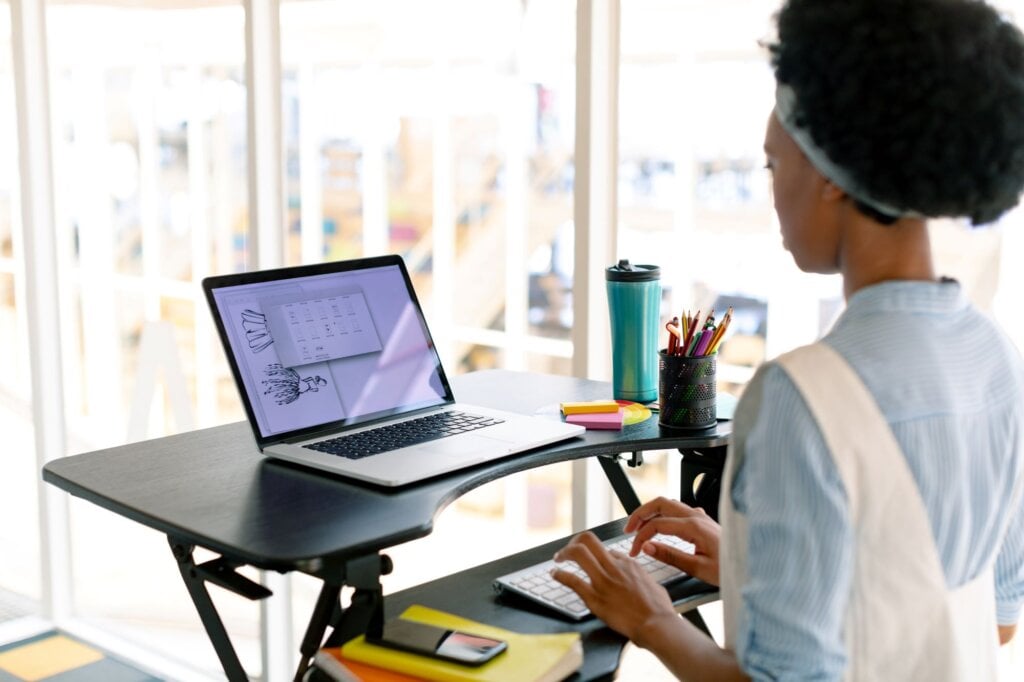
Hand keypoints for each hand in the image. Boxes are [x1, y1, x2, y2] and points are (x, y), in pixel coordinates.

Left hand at [551, 531, 679, 644]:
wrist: (657, 624)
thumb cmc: (659, 608)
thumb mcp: (652, 582)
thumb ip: (638, 575)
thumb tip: (632, 571)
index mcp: (628, 563)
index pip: (606, 550)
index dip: (596, 554)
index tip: (592, 560)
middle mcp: (614, 567)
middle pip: (588, 540)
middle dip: (575, 541)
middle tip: (569, 548)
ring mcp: (603, 581)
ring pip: (578, 553)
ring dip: (564, 553)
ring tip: (558, 558)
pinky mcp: (594, 598)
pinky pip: (572, 580)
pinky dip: (560, 575)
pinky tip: (555, 574)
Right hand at [624, 497, 721, 586]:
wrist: (752, 568)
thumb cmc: (730, 569)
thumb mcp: (698, 568)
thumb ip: (670, 556)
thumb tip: (648, 547)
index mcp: (694, 526)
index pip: (657, 524)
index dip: (641, 536)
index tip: (635, 550)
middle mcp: (697, 516)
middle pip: (660, 504)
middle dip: (640, 514)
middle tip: (629, 529)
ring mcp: (700, 517)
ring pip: (669, 504)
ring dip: (651, 512)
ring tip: (640, 527)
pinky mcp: (703, 521)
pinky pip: (678, 510)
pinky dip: (663, 515)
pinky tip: (661, 526)